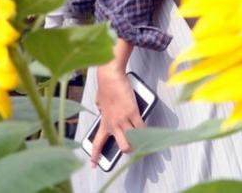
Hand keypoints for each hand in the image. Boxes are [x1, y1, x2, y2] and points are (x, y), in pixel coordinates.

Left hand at [90, 42, 143, 167]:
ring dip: (139, 142)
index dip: (95, 156)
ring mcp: (123, 119)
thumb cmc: (106, 86)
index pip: (97, 143)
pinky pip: (142, 127)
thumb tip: (101, 108)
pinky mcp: (133, 112)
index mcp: (104, 122)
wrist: (110, 76)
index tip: (94, 165)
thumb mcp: (100, 101)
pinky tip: (148, 130)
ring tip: (143, 139)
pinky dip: (146, 130)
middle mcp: (113, 124)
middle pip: (123, 147)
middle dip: (130, 150)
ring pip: (132, 141)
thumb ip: (101, 109)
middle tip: (134, 147)